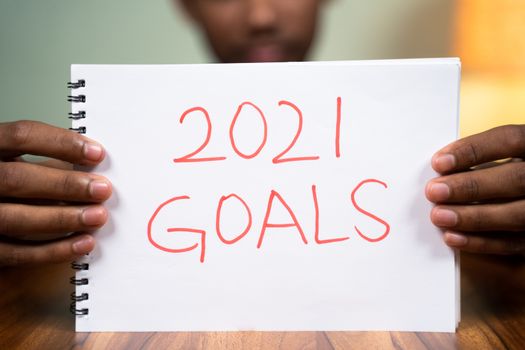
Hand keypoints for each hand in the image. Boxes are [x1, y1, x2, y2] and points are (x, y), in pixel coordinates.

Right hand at [0, 120, 110, 265]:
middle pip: (16, 178)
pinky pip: (15, 253)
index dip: (61, 143)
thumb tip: (93, 172)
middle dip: (64, 184)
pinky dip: (53, 250)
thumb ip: (48, 166)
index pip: (21, 136)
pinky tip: (82, 243)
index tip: (97, 154)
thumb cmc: (12, 187)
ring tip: (98, 216)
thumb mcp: (20, 165)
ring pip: (14, 218)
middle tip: (102, 190)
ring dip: (63, 218)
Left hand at [426, 124, 524, 254]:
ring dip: (473, 217)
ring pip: (517, 215)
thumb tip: (441, 173)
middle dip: (470, 186)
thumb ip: (482, 160)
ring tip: (439, 216)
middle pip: (515, 179)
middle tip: (435, 191)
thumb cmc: (514, 172)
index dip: (473, 150)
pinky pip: (514, 244)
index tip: (439, 162)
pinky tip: (454, 237)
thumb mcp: (507, 157)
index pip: (510, 140)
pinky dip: (482, 242)